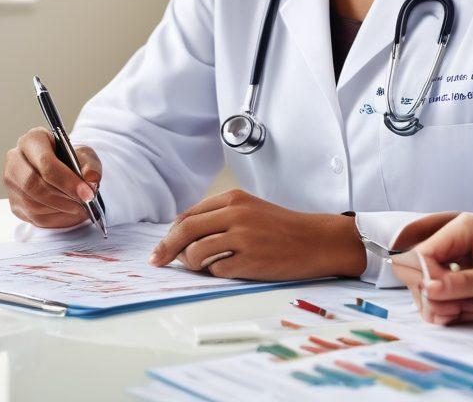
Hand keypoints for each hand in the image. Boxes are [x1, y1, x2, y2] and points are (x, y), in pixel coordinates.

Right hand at [3, 127, 102, 228]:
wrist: (63, 171)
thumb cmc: (72, 159)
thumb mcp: (86, 156)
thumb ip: (91, 166)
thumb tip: (90, 180)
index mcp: (32, 140)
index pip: (45, 162)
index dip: (67, 180)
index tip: (87, 193)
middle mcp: (15, 160)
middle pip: (33, 184)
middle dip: (62, 197)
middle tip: (84, 203)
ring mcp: (11, 183)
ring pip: (32, 203)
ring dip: (60, 209)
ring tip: (80, 207)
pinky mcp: (15, 203)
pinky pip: (33, 216)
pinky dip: (55, 218)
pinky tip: (69, 212)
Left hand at [148, 189, 365, 280]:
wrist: (316, 239)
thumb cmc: (282, 227)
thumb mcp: (250, 210)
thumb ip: (219, 216)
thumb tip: (182, 234)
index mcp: (233, 199)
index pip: (188, 215)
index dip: (170, 233)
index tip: (160, 248)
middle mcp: (235, 214)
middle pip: (185, 230)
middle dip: (165, 249)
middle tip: (157, 262)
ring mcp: (242, 237)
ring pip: (196, 252)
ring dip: (192, 264)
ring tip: (203, 267)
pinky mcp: (249, 260)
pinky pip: (216, 270)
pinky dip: (215, 273)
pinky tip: (228, 270)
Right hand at [390, 213, 472, 325]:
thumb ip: (464, 283)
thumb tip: (429, 288)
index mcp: (463, 228)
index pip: (423, 251)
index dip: (428, 277)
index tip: (445, 296)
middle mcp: (450, 241)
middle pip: (412, 267)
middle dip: (429, 293)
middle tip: (456, 306)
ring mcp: (446, 261)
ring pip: (416, 287)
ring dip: (435, 305)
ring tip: (463, 309)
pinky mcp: (447, 280)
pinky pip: (426, 299)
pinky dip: (439, 312)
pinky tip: (460, 313)